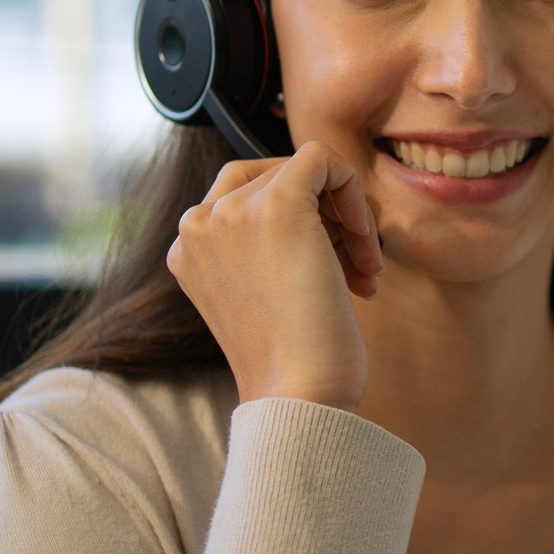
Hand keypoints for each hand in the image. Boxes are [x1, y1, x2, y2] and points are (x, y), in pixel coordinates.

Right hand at [167, 141, 384, 410]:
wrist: (300, 396)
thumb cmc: (295, 363)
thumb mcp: (265, 295)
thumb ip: (266, 247)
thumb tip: (321, 204)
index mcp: (187, 250)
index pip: (244, 198)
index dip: (300, 225)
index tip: (333, 272)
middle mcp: (197, 225)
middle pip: (274, 180)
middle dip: (326, 220)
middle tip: (357, 270)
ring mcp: (231, 211)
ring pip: (302, 170)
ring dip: (347, 218)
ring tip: (366, 273)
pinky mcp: (276, 203)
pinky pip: (321, 158)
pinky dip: (353, 191)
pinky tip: (365, 245)